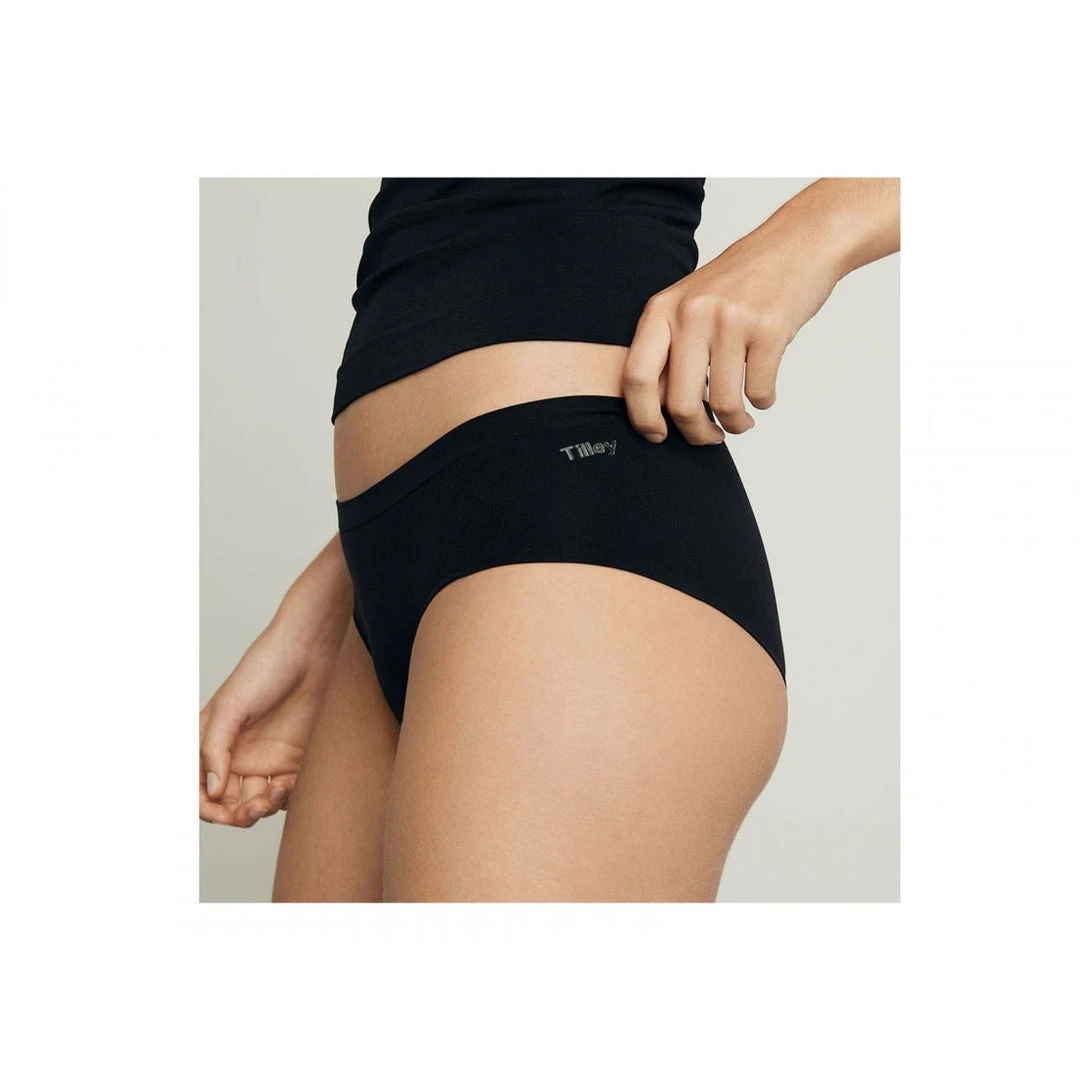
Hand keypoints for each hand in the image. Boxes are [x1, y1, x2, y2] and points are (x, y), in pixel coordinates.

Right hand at [200, 535, 351, 826]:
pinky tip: (284, 788)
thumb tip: (211, 789)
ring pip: (254, 801)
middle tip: (246, 811)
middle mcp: (236, 754)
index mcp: (211, 741)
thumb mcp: (232, 706)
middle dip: (233, 814)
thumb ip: (216, 748)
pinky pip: (284, 792)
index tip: (217, 813)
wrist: (310, 651)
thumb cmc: (265, 668)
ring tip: (267, 799)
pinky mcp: (294, 758)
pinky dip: (283, 799)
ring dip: (257, 809)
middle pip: (227, 801)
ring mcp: (266, 757)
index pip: (198, 786)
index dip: (204, 806)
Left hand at [622, 178, 899, 444]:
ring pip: (724, 403)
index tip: (657, 435)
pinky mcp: (769, 330)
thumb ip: (670, 346)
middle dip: (696, 433)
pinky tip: (762, 395)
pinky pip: (759, 391)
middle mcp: (692, 313)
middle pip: (680, 402)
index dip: (642, 417)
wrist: (798, 242)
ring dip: (735, 424)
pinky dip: (762, 402)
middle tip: (708, 437)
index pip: (635, 376)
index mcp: (663, 309)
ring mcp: (730, 321)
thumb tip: (657, 411)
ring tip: (741, 422)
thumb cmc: (741, 280)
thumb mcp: (690, 302)